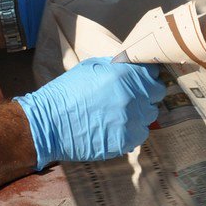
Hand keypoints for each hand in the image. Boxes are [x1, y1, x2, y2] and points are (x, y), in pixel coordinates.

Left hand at [14, 0, 138, 47]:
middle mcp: (95, 4)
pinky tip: (127, 44)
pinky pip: (102, 38)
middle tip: (155, 18)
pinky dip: (112, 39)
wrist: (23, 16)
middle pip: (121, 8)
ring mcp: (90, 22)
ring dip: (126, 28)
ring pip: (114, 25)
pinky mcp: (84, 39)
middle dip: (135, 12)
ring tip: (147, 33)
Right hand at [14, 57, 164, 169]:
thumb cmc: (65, 93)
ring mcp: (131, 119)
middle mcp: (133, 95)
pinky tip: (115, 128)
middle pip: (156, 92)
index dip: (146, 75)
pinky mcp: (127, 140)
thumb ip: (116, 66)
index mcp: (124, 74)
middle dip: (146, 93)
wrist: (48, 124)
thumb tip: (132, 65)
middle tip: (130, 97)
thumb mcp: (90, 68)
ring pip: (150, 114)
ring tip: (118, 114)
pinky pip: (141, 134)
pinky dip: (132, 131)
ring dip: (139, 113)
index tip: (140, 79)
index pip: (152, 72)